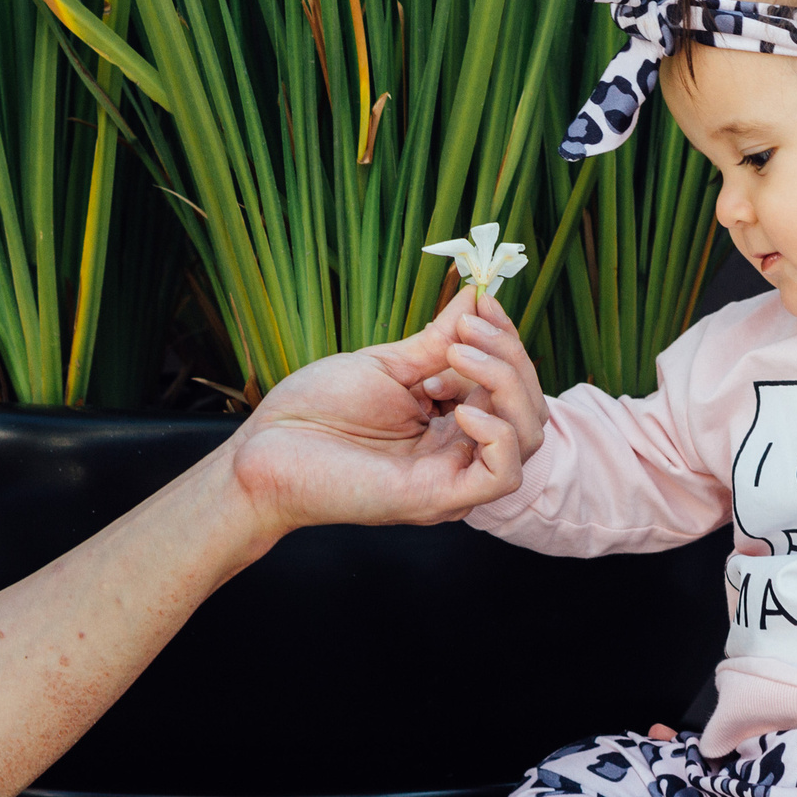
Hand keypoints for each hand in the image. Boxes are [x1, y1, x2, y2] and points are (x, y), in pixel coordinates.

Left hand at [228, 292, 524, 540]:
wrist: (267, 448)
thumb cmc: (317, 410)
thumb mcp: (390, 365)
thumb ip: (440, 340)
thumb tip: (478, 298)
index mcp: (451, 422)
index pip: (512, 384)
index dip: (507, 341)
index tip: (486, 303)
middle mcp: (460, 451)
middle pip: (528, 407)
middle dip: (509, 357)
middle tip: (468, 332)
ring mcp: (453, 477)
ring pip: (527, 437)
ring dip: (507, 386)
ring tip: (458, 358)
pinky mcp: (440, 499)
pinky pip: (501, 475)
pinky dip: (498, 435)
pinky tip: (462, 409)